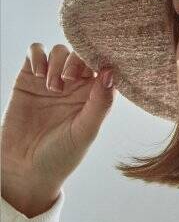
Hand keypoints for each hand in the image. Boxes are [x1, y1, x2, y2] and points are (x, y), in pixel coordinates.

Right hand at [1, 43, 115, 215]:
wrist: (24, 170)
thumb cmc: (61, 156)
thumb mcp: (86, 131)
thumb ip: (101, 102)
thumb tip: (110, 71)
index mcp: (94, 94)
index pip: (103, 64)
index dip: (100, 60)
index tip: (94, 69)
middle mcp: (75, 84)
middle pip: (81, 53)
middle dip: (76, 60)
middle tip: (69, 79)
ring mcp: (51, 80)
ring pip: (60, 50)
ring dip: (57, 61)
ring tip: (53, 87)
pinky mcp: (28, 79)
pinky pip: (35, 52)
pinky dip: (38, 55)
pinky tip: (39, 75)